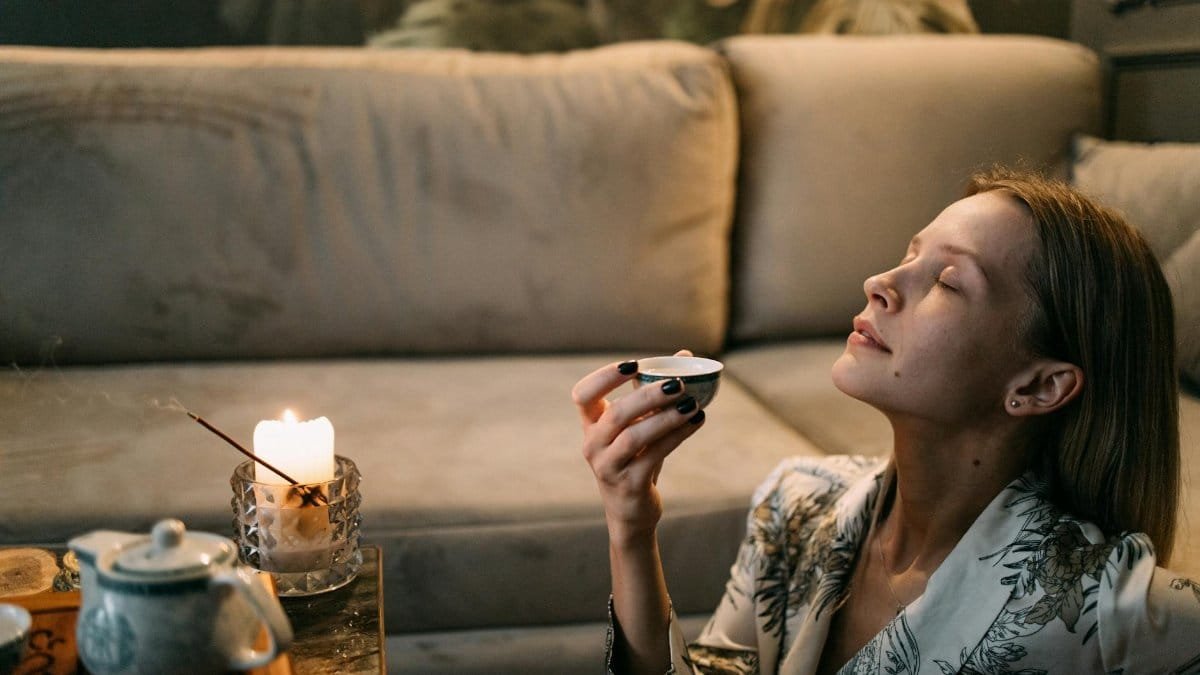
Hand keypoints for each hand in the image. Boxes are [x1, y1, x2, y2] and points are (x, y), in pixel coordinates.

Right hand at [572, 350, 706, 544]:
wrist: (631, 510)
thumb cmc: (636, 459)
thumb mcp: (640, 425)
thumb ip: (655, 392)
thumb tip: (684, 356)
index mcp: (591, 425)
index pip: (583, 394)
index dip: (605, 377)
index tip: (634, 364)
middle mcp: (593, 445)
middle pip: (616, 413)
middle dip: (648, 395)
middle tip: (678, 384)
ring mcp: (608, 467)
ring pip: (635, 436)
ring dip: (666, 418)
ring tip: (692, 404)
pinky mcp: (628, 485)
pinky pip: (654, 455)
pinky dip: (678, 436)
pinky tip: (697, 421)